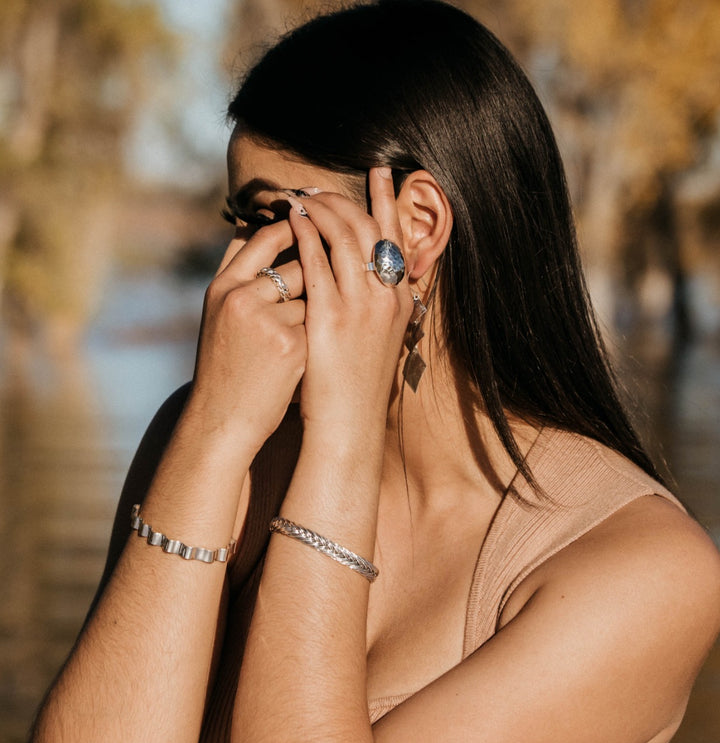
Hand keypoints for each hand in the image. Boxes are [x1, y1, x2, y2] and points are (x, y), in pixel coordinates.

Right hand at [187, 220, 306, 451]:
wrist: (223, 419)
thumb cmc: (227, 365)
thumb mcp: (222, 316)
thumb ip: (245, 277)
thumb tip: (272, 234)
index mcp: (223, 287)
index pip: (263, 238)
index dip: (293, 230)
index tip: (313, 232)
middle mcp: (241, 298)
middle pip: (298, 264)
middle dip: (314, 279)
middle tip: (317, 296)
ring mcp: (266, 322)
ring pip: (314, 296)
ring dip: (316, 312)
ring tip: (299, 339)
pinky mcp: (290, 346)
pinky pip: (320, 325)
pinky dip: (318, 338)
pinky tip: (302, 360)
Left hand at [289, 168, 413, 434]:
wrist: (349, 426)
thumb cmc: (357, 387)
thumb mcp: (379, 342)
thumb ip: (378, 307)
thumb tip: (371, 282)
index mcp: (400, 302)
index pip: (397, 239)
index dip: (388, 202)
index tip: (380, 173)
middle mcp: (387, 298)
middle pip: (372, 229)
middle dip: (347, 199)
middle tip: (323, 185)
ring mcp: (362, 306)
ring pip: (346, 238)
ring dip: (324, 210)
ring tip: (303, 196)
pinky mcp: (332, 317)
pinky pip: (318, 262)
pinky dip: (307, 235)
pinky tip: (294, 220)